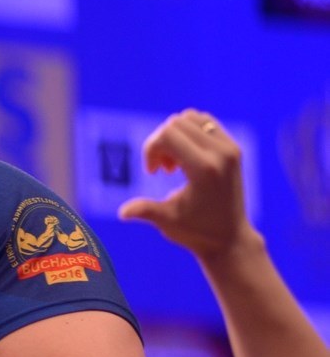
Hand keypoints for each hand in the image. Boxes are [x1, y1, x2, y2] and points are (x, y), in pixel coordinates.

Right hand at [120, 109, 255, 262]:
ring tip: (174, 162)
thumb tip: (123, 212)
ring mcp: (230, 148)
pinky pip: (206, 123)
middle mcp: (220, 153)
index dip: (151, 148)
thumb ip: (145, 210)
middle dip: (160, 142)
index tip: (153, 172)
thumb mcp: (167, 221)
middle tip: (162, 170)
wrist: (230, 239)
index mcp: (204, 168)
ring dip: (174, 135)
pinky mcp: (234, 148)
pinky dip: (189, 133)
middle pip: (177, 123)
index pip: (169, 133)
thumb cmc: (196, 232)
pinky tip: (185, 156)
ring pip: (191, 118)